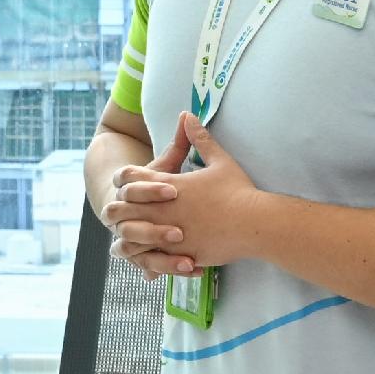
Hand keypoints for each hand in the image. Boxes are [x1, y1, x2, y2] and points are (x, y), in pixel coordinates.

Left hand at [110, 116, 264, 279]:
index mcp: (169, 185)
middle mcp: (163, 210)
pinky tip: (148, 257)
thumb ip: (200, 139)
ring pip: (133, 236)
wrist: (255, 223)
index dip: (126, 179)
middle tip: (120, 208)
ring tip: (129, 236)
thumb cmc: (239, 191)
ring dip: (130, 234)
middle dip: (121, 206)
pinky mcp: (179, 254)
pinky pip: (152, 258)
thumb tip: (188, 115)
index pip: (131, 178)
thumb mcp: (219, 160)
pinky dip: (146, 257)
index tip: (129, 181)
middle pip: (125, 207)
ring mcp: (169, 234)